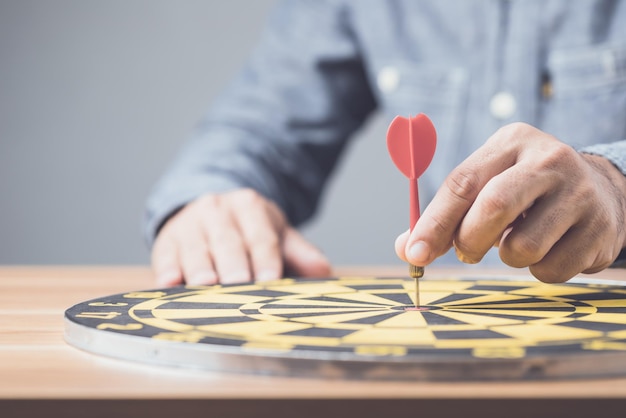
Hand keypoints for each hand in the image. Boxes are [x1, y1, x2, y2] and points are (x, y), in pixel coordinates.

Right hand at [151, 188, 330, 285]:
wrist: (208, 211)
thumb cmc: (247, 231)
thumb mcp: (275, 234)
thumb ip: (300, 252)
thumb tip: (323, 271)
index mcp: (249, 206)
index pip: (261, 236)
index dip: (266, 259)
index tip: (271, 281)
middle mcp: (217, 210)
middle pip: (227, 242)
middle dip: (233, 266)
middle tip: (239, 287)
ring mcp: (189, 224)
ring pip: (196, 250)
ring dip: (200, 270)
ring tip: (205, 288)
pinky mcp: (166, 241)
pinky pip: (165, 256)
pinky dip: (167, 271)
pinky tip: (170, 284)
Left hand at [395, 122, 625, 282]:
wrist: (601, 189)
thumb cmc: (525, 191)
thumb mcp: (487, 184)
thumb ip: (446, 215)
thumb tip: (407, 249)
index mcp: (511, 142)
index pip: (462, 182)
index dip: (434, 222)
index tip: (415, 253)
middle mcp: (549, 160)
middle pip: (493, 207)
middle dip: (468, 241)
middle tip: (466, 253)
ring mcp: (580, 193)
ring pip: (522, 247)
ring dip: (508, 258)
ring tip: (518, 241)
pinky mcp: (600, 229)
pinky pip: (551, 270)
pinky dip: (539, 271)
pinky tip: (549, 249)